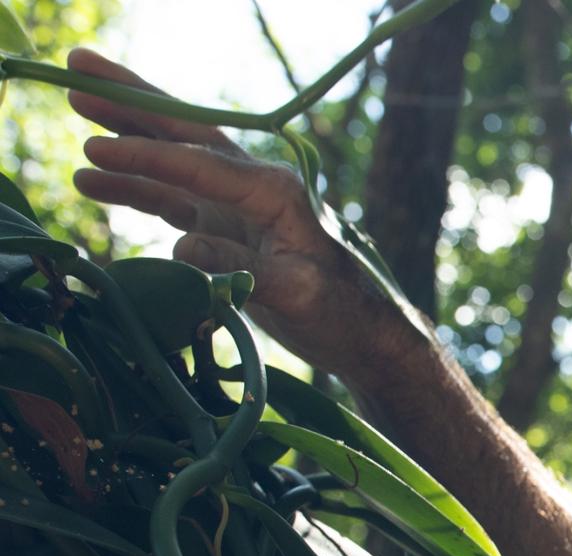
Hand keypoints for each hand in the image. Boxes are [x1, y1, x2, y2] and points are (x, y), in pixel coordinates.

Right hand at [65, 47, 413, 373]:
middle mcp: (256, 188)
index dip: (148, 154)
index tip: (98, 148)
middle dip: (131, 103)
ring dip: (125, 147)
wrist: (367, 338)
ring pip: (172, 165)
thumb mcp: (300, 295)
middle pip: (184, 134)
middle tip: (77, 70)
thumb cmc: (345, 314)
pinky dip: (136, 190)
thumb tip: (184, 247)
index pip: (202, 164)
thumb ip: (244, 270)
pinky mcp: (229, 232)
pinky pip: (173, 201)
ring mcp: (239, 208)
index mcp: (278, 192)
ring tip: (75, 133)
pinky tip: (95, 184)